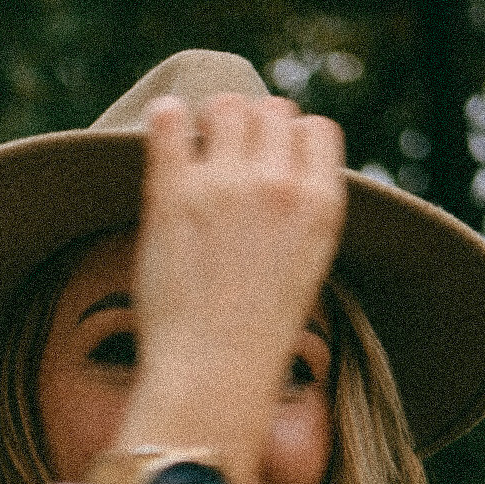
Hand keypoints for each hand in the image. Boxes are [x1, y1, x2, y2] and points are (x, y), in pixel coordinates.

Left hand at [114, 92, 345, 483]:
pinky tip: (164, 133)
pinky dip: (166, 120)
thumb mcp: (302, 269)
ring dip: (210, 121)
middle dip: (250, 128)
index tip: (269, 164)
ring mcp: (224, 187)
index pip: (315, 130)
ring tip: (196, 153)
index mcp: (320, 206)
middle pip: (269, 110)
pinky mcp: (174, 196)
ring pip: (225, 106)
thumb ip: (297, 214)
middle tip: (227, 162)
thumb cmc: (253, 338)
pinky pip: (170, 123)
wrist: (212, 377)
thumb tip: (276, 169)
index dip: (290, 140)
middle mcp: (278, 187)